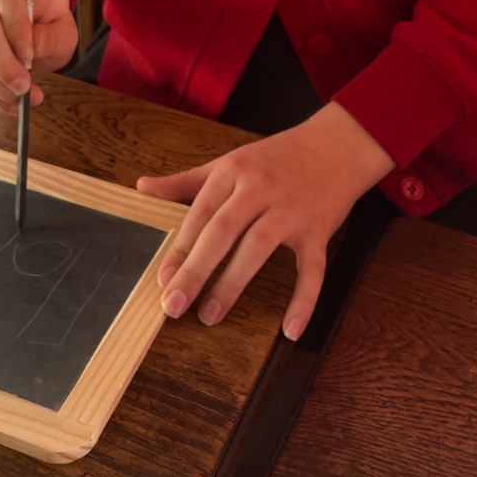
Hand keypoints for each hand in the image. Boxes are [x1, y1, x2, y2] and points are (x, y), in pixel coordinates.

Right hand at [0, 0, 77, 115]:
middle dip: (3, 65)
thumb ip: (48, 37)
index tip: (30, 55)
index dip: (15, 28)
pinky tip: (15, 104)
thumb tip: (25, 55)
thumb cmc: (50, 22)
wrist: (38, 23)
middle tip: (25, 88)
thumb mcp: (63, 28)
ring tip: (28, 98)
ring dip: (0, 87)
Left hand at [136, 102, 393, 340]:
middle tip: (174, 305)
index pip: (201, 213)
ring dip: (233, 283)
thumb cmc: (274, 159)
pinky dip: (304, 300)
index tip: (162, 280)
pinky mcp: (319, 230)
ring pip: (258, 247)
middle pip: (223, 230)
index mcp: (234, 172)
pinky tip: (290, 330)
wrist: (335, 146)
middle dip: (196, 269)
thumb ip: (185, 181)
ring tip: (210, 315)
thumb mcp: (228, 163)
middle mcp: (260, 189)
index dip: (180, 248)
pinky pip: (313, 269)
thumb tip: (142, 187)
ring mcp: (291, 210)